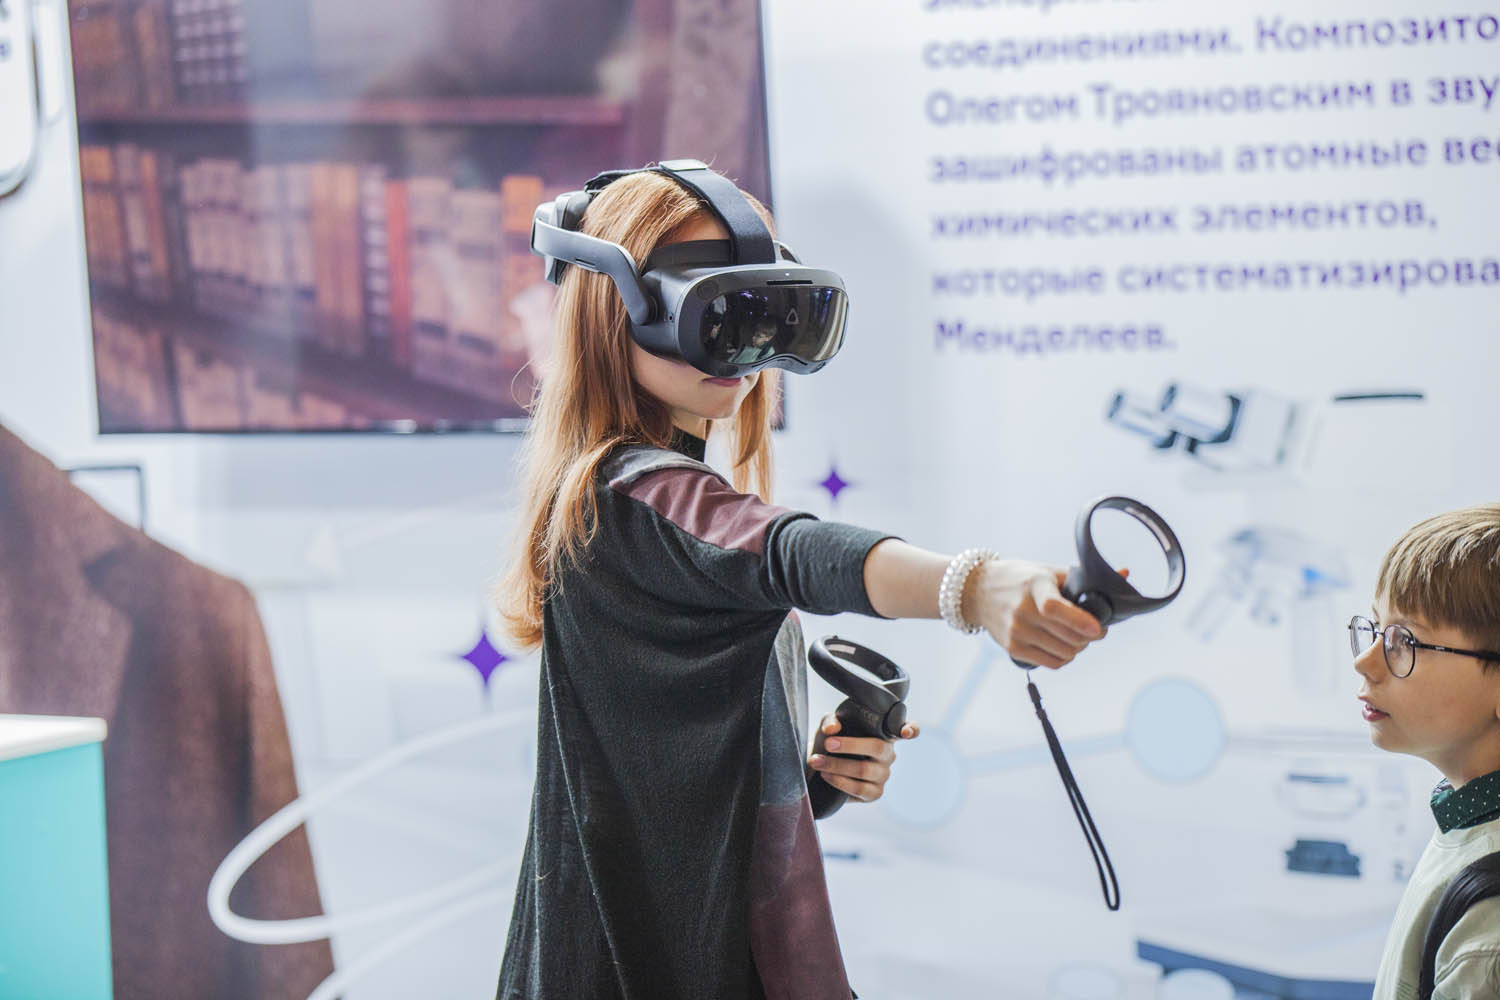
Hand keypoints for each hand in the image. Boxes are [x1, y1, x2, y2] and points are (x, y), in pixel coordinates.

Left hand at [807, 713, 919, 803]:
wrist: (818, 766)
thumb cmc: (830, 741)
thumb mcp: (829, 726)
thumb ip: (831, 722)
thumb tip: (832, 729)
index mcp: (884, 733)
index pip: (906, 729)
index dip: (911, 730)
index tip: (907, 732)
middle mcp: (888, 754)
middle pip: (877, 748)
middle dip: (850, 746)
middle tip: (828, 743)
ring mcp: (883, 775)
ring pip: (864, 770)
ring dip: (837, 765)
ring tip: (817, 761)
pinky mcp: (874, 793)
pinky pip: (860, 789)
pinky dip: (839, 781)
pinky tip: (826, 775)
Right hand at [965, 559, 1105, 668]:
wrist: (978, 592)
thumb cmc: (1020, 579)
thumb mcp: (1047, 571)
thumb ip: (1082, 577)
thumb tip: (1125, 573)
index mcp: (1035, 585)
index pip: (1054, 607)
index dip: (1079, 621)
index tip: (1098, 628)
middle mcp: (1023, 610)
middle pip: (1068, 636)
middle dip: (1089, 636)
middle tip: (1093, 629)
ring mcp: (1016, 631)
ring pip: (1064, 653)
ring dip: (1078, 648)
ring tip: (1076, 637)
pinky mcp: (1013, 648)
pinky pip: (1051, 663)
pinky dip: (1064, 657)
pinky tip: (1062, 646)